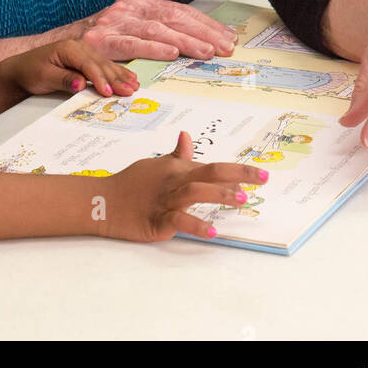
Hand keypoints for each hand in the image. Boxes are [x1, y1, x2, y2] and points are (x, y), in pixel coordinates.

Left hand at [5, 39, 138, 98]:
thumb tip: (81, 84)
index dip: (100, 79)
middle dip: (116, 78)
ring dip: (120, 76)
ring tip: (134, 86)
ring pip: (105, 64)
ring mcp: (83, 51)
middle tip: (130, 91)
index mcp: (68, 48)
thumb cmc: (30, 72)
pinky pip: (103, 66)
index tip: (108, 93)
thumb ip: (63, 80)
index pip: (88, 65)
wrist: (21, 69)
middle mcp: (79, 47)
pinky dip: (116, 73)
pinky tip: (128, 77)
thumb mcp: (44, 77)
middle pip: (101, 64)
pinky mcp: (85, 59)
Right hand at [79, 0, 238, 61]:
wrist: (63, 47)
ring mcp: (115, 23)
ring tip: (206, 51)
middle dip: (202, 33)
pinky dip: (153, 48)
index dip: (205, 24)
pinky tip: (171, 54)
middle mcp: (130, 8)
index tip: (226, 36)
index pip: (179, 11)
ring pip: (156, 30)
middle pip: (173, 18)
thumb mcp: (133, 28)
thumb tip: (200, 42)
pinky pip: (131, 44)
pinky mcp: (101, 41)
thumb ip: (160, 31)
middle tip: (224, 47)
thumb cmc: (104, 40)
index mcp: (141, 3)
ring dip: (185, 41)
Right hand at [105, 131, 268, 241]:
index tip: (262, 174)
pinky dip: (195, 224)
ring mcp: (166, 201)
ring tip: (240, 200)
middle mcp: (175, 182)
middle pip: (209, 173)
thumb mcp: (157, 164)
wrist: (105, 200)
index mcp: (178, 169)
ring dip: (218, 195)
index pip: (214, 167)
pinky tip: (211, 231)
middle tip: (262, 179)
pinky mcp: (157, 221)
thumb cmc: (133, 183)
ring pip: (195, 193)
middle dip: (237, 175)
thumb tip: (186, 136)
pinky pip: (178, 221)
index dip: (239, 170)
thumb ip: (177, 155)